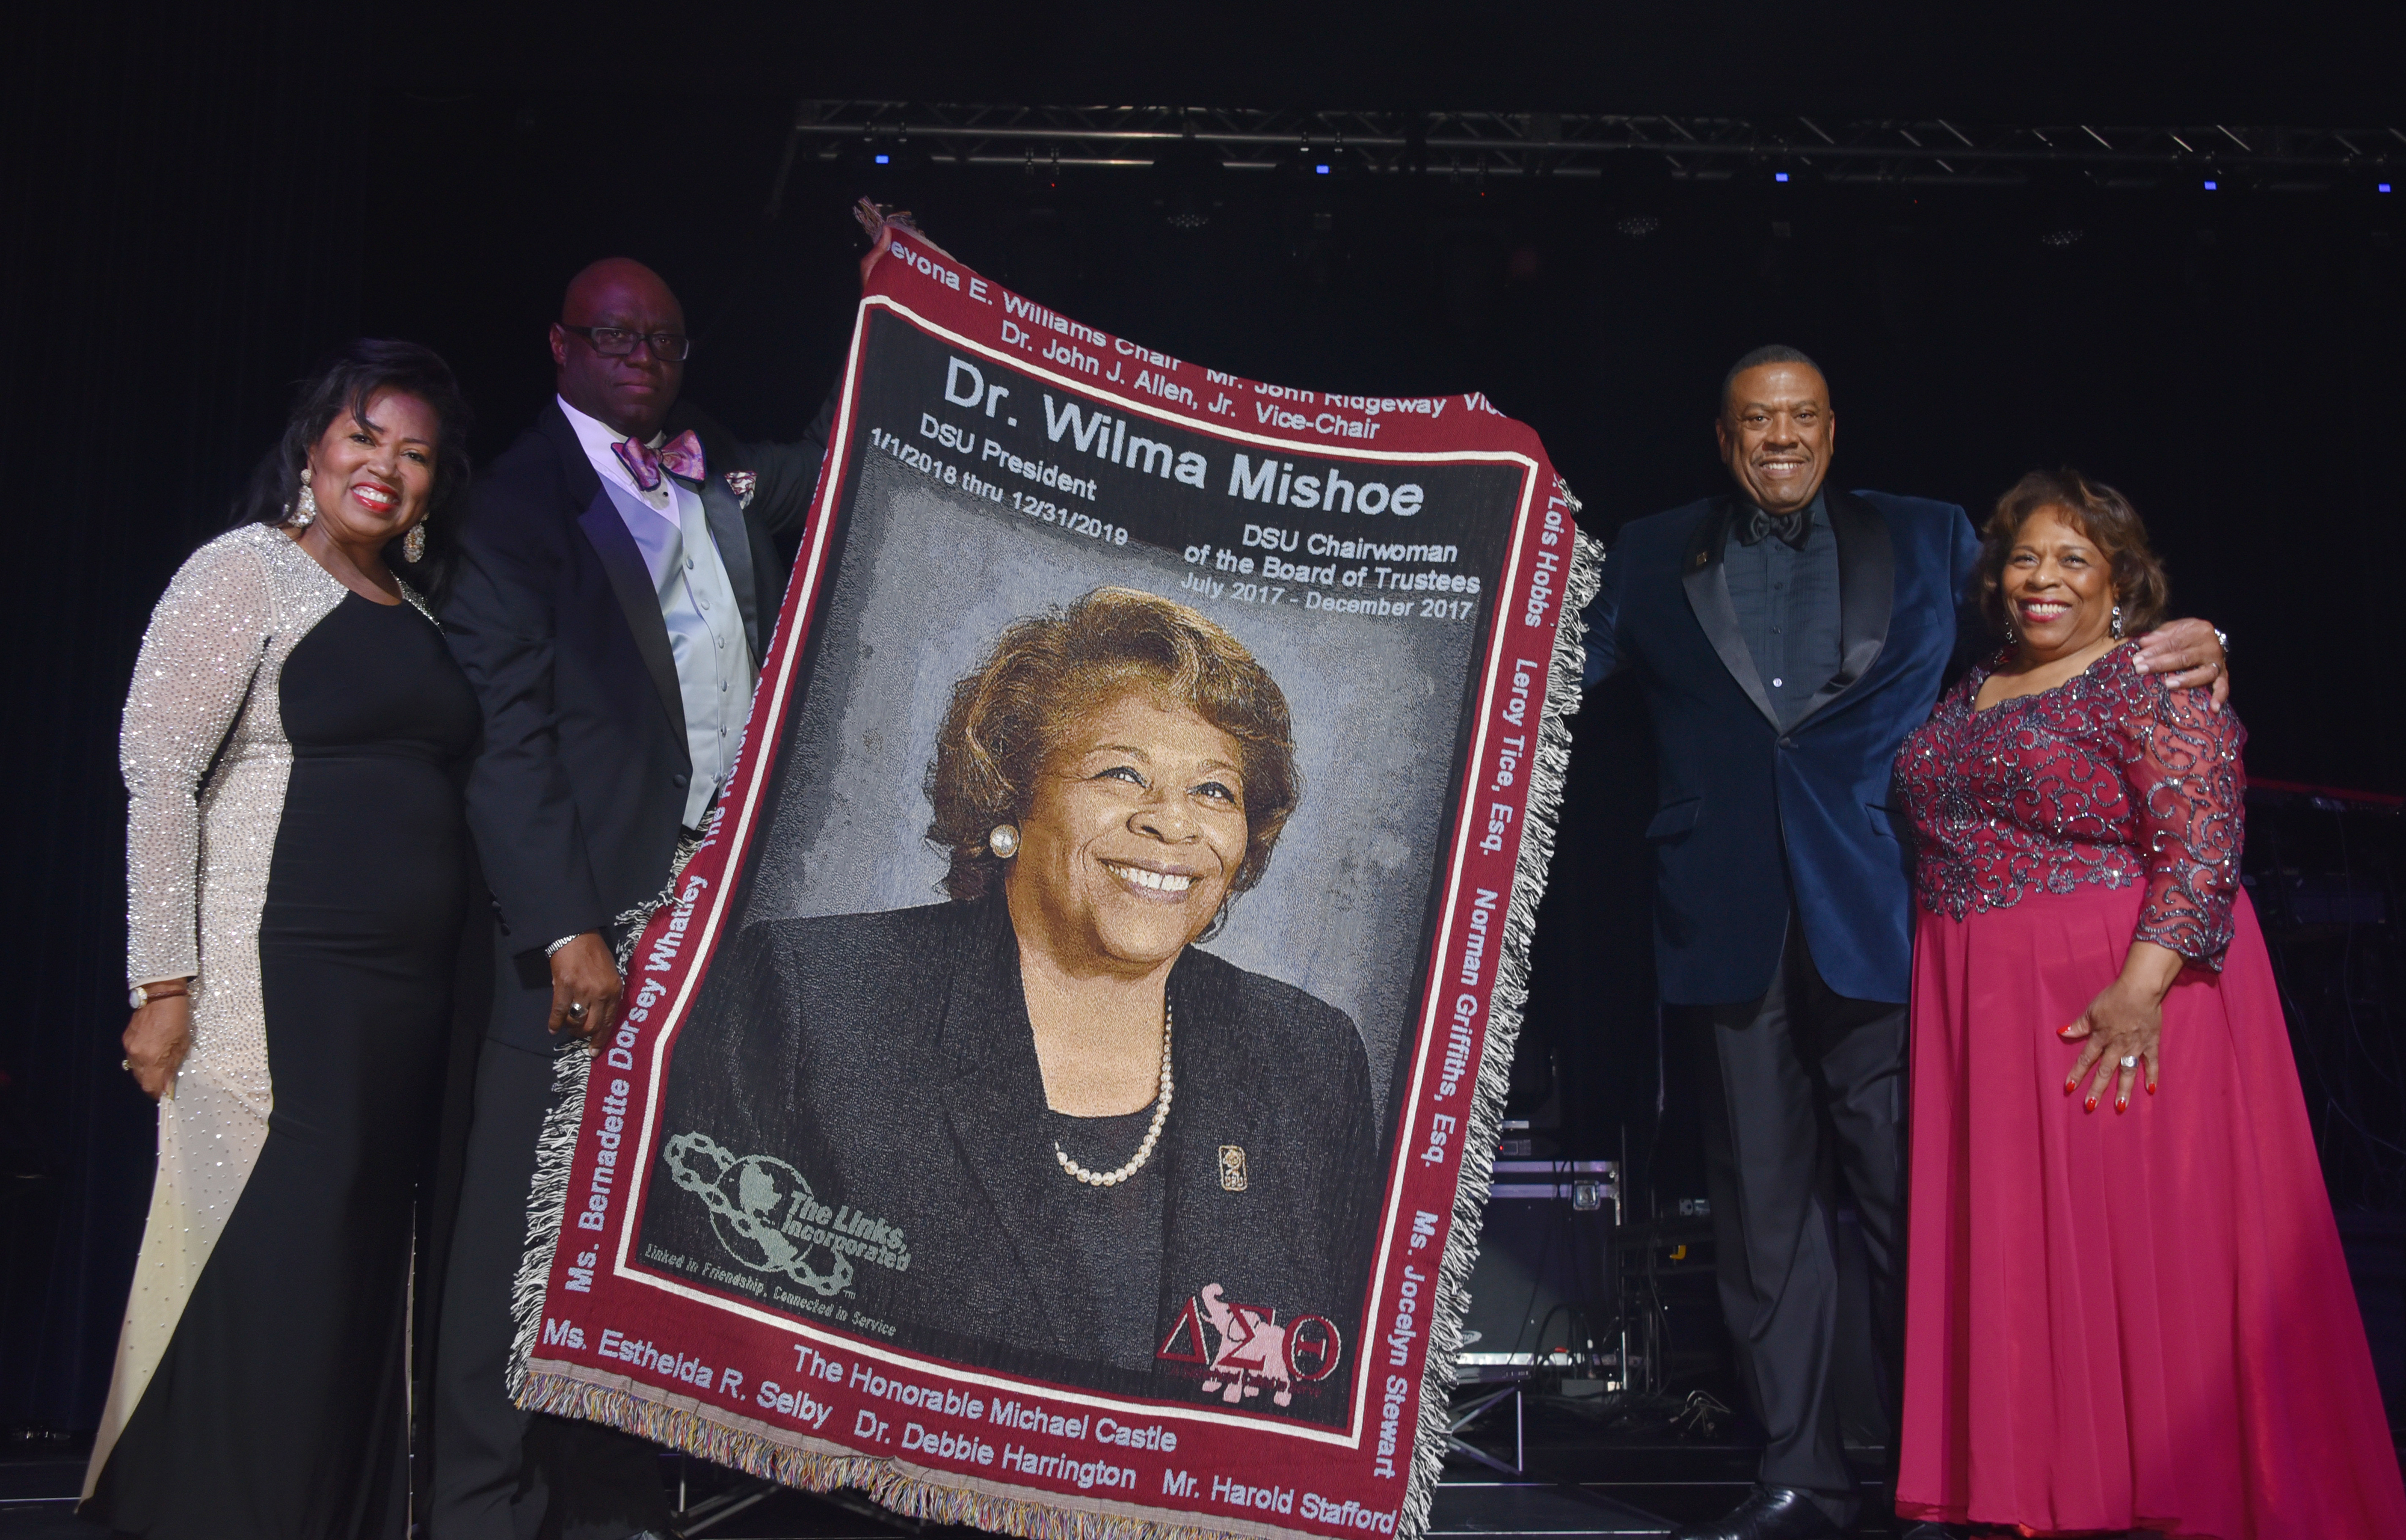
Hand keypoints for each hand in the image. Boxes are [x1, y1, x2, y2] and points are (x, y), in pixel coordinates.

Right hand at [123, 995, 190, 1099]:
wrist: (160, 997)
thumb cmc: (177, 1019)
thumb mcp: (182, 1045)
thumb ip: (172, 1067)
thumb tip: (167, 1087)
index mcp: (152, 1058)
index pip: (150, 1086)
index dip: (157, 1093)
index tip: (165, 1093)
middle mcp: (137, 1055)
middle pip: (141, 1080)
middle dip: (152, 1083)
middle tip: (164, 1080)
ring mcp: (129, 1047)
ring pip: (136, 1069)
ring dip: (147, 1072)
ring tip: (160, 1065)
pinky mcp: (126, 1039)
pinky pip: (132, 1057)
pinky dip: (142, 1060)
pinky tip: (152, 1053)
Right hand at [548, 933, 621, 1038]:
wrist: (577, 935)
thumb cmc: (595, 953)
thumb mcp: (611, 973)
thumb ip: (608, 994)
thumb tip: (598, 1014)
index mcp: (615, 990)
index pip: (609, 1022)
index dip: (601, 1039)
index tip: (595, 1051)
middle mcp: (601, 993)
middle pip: (592, 1026)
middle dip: (583, 1034)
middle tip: (577, 1033)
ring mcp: (582, 991)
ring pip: (575, 1021)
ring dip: (570, 1027)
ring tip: (567, 1025)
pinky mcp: (564, 987)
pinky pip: (559, 1012)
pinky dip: (554, 1023)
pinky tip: (552, 1029)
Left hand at [2061, 940, 2181, 1110]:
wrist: (2140, 989)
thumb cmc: (2113, 997)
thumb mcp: (2092, 1010)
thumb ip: (2079, 1025)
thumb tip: (2061, 1032)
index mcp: (2100, 1037)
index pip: (2085, 1059)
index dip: (2076, 1074)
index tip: (2069, 1088)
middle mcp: (2117, 1045)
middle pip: (2105, 1071)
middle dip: (2097, 1089)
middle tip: (2090, 1106)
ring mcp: (2135, 1046)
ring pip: (2127, 1072)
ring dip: (2123, 1090)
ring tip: (2120, 1107)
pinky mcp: (2151, 1044)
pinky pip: (2152, 1063)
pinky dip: (2152, 1076)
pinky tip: (2150, 1090)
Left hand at [2130, 616, 2229, 708]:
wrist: (2213, 639)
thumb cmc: (2188, 635)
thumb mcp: (2176, 628)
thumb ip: (2161, 634)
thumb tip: (2143, 643)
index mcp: (2199, 631)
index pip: (2173, 642)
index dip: (2154, 651)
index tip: (2137, 659)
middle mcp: (2211, 647)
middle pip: (2185, 657)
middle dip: (2161, 664)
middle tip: (2142, 670)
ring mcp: (2218, 663)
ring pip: (2203, 673)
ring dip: (2186, 680)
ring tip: (2168, 685)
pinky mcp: (2224, 676)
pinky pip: (2223, 687)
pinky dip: (2220, 696)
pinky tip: (2213, 708)